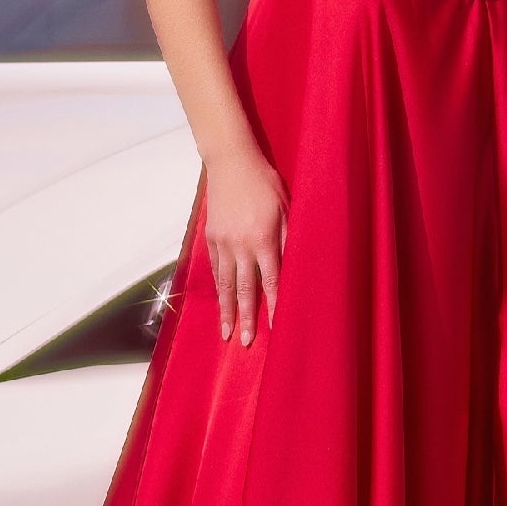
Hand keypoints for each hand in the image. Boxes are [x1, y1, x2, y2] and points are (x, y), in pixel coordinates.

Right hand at [203, 144, 289, 345]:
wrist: (231, 163)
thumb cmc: (265, 183)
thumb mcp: (286, 208)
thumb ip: (289, 239)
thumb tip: (295, 267)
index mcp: (264, 239)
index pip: (271, 280)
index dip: (274, 305)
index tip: (276, 327)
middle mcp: (241, 245)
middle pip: (245, 289)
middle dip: (246, 318)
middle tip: (244, 342)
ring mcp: (223, 243)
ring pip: (226, 284)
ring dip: (227, 310)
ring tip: (226, 333)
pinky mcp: (211, 237)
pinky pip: (215, 269)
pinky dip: (218, 288)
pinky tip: (220, 302)